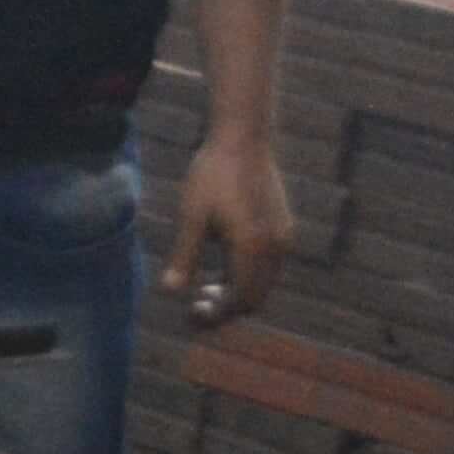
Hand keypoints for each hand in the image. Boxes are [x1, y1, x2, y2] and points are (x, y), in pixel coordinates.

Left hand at [166, 127, 294, 324]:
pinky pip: (269, 266)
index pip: (241, 300)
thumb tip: (170, 291)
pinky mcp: (283, 228)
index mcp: (253, 247)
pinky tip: (223, 267)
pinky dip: (249, 275)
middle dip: (227, 307)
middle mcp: (276, 247)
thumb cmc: (212, 175)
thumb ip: (184, 256)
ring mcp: (283, 237)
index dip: (217, 314)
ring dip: (239, 292)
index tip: (191, 313)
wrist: (243, 140)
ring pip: (264, 283)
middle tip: (196, 305)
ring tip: (206, 286)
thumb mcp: (191, 216)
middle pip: (256, 297)